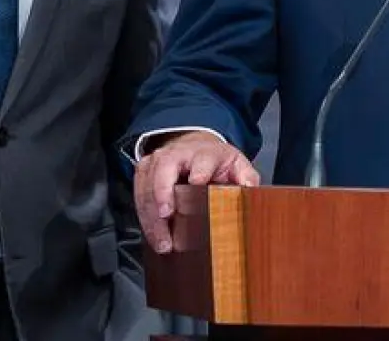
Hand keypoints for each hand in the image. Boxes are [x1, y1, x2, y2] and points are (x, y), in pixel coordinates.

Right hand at [134, 131, 259, 253]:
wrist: (194, 147)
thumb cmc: (215, 160)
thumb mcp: (236, 164)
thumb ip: (246, 177)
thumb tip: (250, 190)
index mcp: (204, 152)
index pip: (201, 160)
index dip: (199, 172)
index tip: (196, 184)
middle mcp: (177, 154)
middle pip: (164, 171)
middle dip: (162, 195)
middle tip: (166, 219)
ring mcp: (158, 161)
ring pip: (147, 185)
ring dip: (151, 215)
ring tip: (161, 241)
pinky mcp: (144, 171)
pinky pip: (138, 193)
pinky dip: (143, 216)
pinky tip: (152, 234)